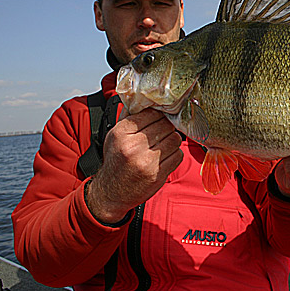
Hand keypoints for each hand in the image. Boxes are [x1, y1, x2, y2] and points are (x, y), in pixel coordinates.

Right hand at [85, 108, 182, 223]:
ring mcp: (147, 162)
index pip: (151, 113)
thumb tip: (142, 98)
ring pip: (175, 139)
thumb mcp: (114, 136)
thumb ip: (128, 117)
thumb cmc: (115, 161)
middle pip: (165, 126)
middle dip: (167, 128)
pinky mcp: (158, 175)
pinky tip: (165, 157)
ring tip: (163, 145)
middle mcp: (133, 146)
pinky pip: (178, 156)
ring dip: (172, 141)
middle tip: (163, 132)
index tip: (160, 117)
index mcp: (122, 133)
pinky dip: (175, 154)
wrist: (111, 192)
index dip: (159, 114)